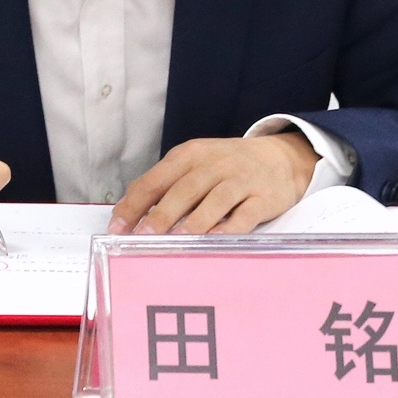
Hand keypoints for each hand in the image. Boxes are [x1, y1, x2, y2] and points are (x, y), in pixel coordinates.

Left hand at [110, 131, 317, 234]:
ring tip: (176, 242)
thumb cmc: (227, 165)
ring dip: (193, 223)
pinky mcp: (263, 198)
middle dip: (161, 215)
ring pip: (213, 202)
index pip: (155, 180)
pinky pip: (244, 215)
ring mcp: (240, 181)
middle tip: (143, 237)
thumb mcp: (194, 164)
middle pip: (183, 191)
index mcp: (189, 155)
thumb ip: (165, 184)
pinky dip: (229, 229)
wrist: (280, 157)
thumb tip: (129, 212)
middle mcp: (213, 165)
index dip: (135, 204)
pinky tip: (215, 241)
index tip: (118, 227)